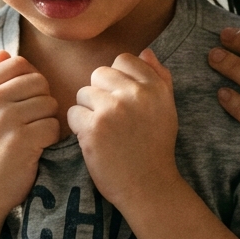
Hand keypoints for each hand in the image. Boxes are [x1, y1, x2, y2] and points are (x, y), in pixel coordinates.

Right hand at [0, 51, 60, 212]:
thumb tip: (5, 53)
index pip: (19, 63)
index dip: (31, 79)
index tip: (25, 100)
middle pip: (38, 81)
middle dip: (43, 100)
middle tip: (32, 121)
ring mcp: (4, 120)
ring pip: (49, 103)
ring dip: (48, 120)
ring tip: (33, 135)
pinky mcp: (21, 140)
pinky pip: (53, 126)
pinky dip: (51, 138)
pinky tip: (37, 148)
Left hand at [68, 49, 183, 210]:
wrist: (148, 186)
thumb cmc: (155, 148)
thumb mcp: (167, 109)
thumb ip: (159, 78)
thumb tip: (145, 52)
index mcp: (155, 87)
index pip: (123, 60)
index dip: (117, 79)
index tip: (120, 99)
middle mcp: (135, 94)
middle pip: (98, 73)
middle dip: (99, 93)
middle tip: (110, 118)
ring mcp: (112, 110)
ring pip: (83, 93)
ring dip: (87, 111)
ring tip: (103, 130)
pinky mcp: (93, 128)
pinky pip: (72, 113)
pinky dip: (78, 127)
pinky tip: (92, 140)